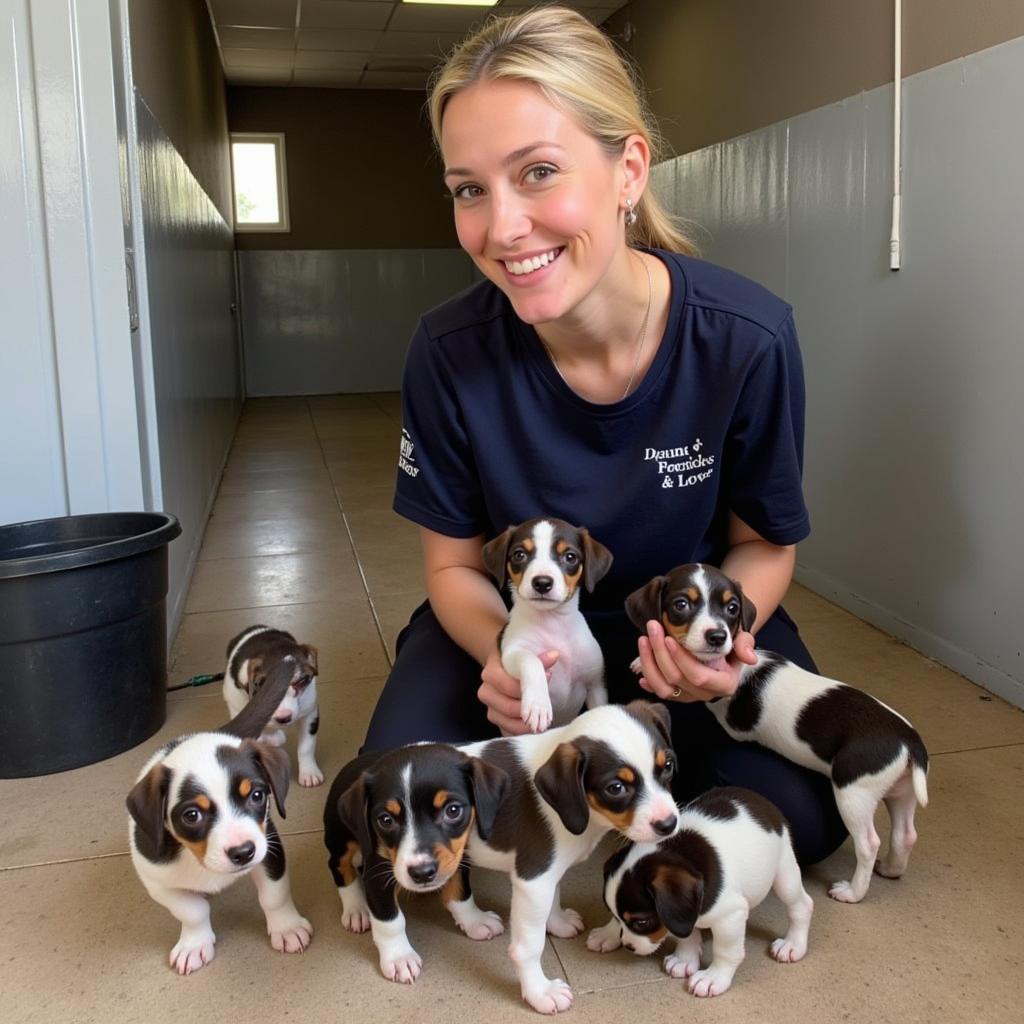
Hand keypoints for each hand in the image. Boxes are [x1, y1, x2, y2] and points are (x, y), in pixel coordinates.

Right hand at [478, 646, 558, 734]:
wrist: (503, 672)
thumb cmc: (516, 665)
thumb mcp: (525, 659)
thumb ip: (538, 660)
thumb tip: (554, 655)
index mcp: (490, 673)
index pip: (507, 685)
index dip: (527, 691)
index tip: (543, 691)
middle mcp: (485, 692)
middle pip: (508, 707)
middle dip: (529, 710)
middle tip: (545, 710)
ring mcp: (489, 709)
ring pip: (508, 723)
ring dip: (527, 724)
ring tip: (543, 720)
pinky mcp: (496, 722)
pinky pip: (509, 732)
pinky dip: (523, 731)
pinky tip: (535, 726)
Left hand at [635, 619, 755, 702]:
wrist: (723, 648)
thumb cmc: (731, 642)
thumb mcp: (743, 639)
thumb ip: (746, 644)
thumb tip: (749, 657)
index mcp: (724, 683)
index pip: (698, 675)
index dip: (681, 659)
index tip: (669, 638)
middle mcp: (706, 694)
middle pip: (677, 679)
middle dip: (660, 652)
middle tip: (652, 628)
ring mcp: (690, 696)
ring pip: (664, 687)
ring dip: (649, 663)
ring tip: (643, 639)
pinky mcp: (678, 694)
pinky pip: (659, 692)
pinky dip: (648, 680)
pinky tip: (637, 667)